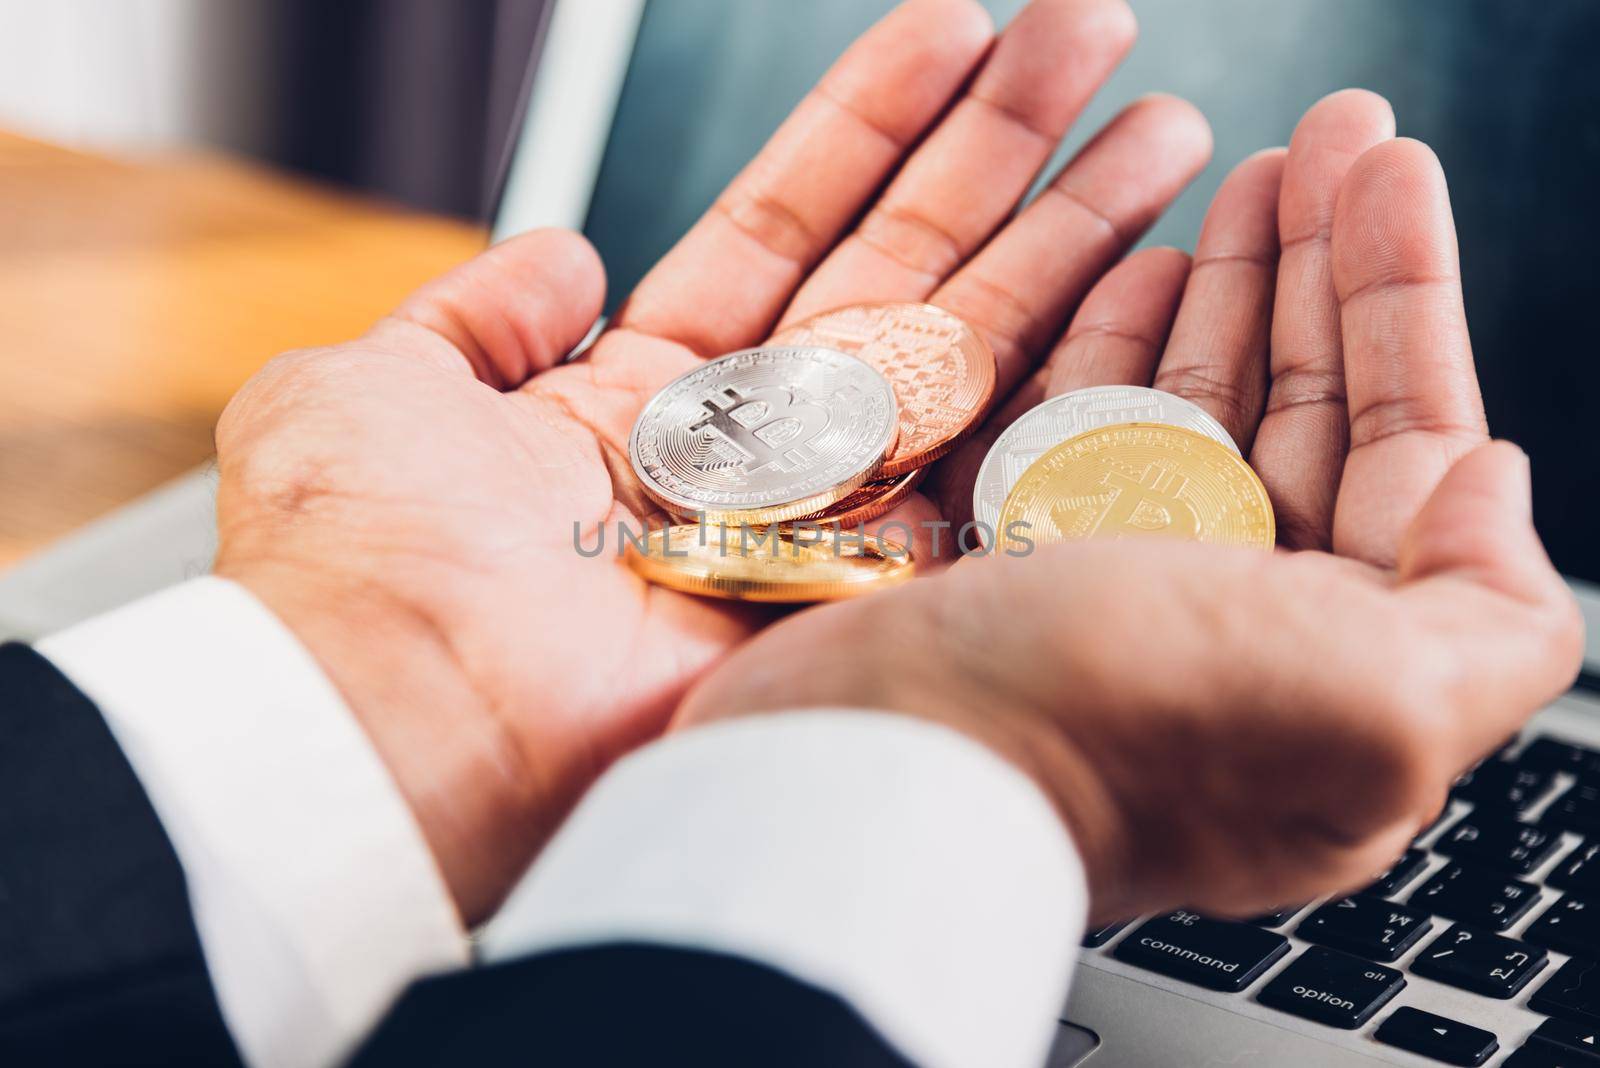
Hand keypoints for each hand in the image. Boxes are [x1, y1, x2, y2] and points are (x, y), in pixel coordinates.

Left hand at [210, 0, 1207, 921]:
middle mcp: (750, 456)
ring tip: (1163, 127)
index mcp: (640, 398)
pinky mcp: (883, 595)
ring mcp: (827, 523)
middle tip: (1095, 38)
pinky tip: (1157, 277)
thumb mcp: (375, 387)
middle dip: (1002, 148)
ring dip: (1069, 234)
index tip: (954, 31)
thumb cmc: (355, 570)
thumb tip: (559, 251)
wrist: (393, 729)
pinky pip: (995, 465)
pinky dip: (1075, 372)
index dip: (871, 124)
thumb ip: (472, 314)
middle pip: (903, 269)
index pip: (786, 226)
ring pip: (969, 348)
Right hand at [676, 103, 1585, 918]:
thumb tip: (1492, 482)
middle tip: (1326, 140)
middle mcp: (1228, 620)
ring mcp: (1112, 585)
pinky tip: (1139, 268)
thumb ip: (1491, 610)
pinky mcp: (1008, 557)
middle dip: (1320, 263)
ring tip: (1246, 174)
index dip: (1404, 300)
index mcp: (1332, 653)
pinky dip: (1115, 343)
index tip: (1388, 174)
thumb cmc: (1107, 741)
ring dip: (1230, 280)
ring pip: (1194, 404)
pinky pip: (1082, 428)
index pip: (1406, 446)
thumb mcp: (1373, 708)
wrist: (869, 773)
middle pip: (1302, 407)